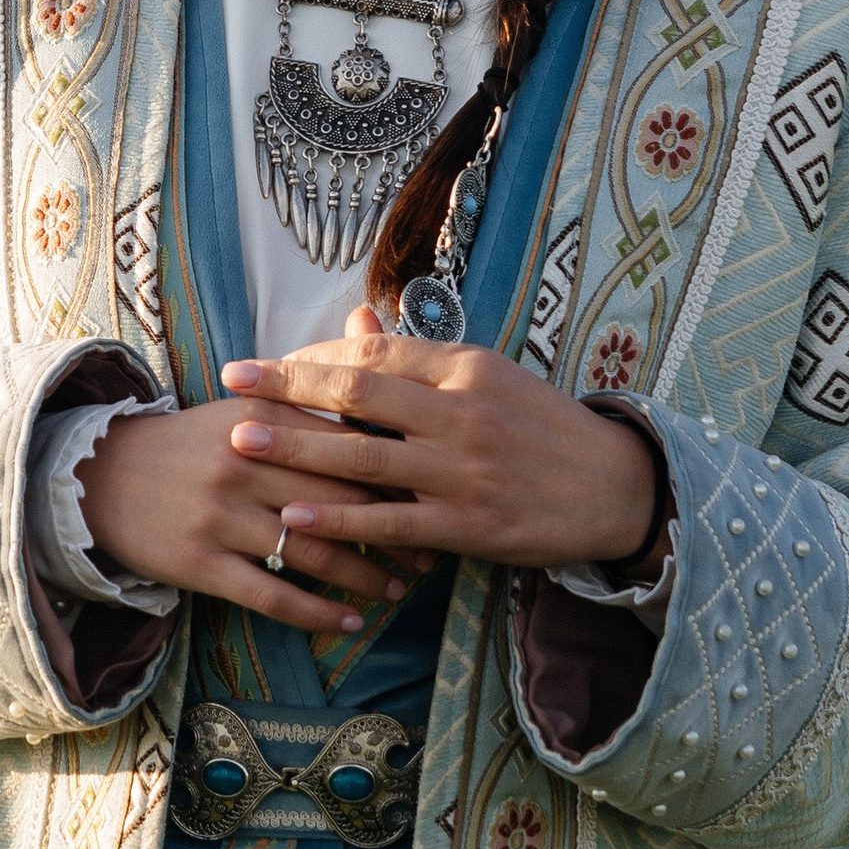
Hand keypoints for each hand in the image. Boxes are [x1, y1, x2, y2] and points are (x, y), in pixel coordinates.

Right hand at [76, 394, 419, 638]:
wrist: (100, 475)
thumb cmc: (194, 443)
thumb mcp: (247, 410)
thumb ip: (313, 403)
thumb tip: (391, 402)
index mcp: (263, 416)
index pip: (346, 445)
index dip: (398, 476)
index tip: (435, 497)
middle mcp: (244, 460)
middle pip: (339, 501)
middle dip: (394, 532)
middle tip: (432, 554)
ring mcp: (219, 513)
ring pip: (311, 551)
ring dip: (364, 576)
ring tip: (398, 590)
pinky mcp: (198, 561)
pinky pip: (271, 593)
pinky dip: (316, 611)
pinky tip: (348, 621)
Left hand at [220, 308, 664, 577]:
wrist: (616, 488)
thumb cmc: (544, 428)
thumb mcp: (489, 377)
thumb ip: (418, 356)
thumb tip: (357, 322)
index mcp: (467, 368)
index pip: (376, 354)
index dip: (313, 358)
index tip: (265, 364)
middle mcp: (463, 413)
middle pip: (360, 394)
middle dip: (287, 387)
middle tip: (232, 381)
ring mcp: (465, 472)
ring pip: (365, 457)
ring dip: (296, 447)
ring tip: (241, 440)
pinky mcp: (470, 525)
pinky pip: (390, 521)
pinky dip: (338, 518)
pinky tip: (292, 516)